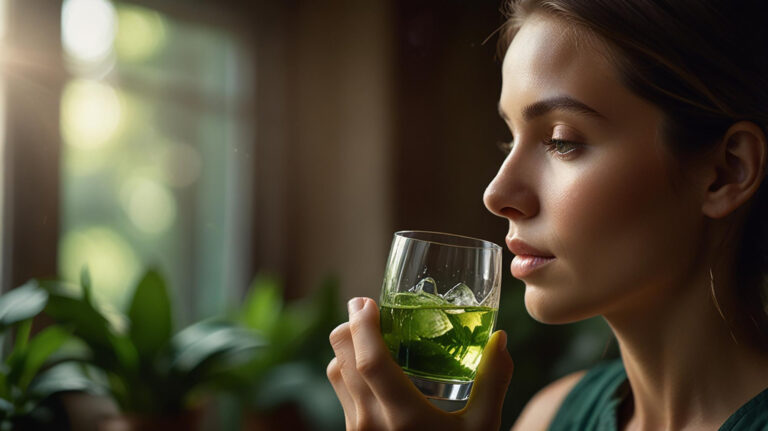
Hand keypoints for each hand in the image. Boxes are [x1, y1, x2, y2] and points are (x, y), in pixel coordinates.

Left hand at [327, 297, 513, 430]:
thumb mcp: (483, 428)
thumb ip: (493, 382)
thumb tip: (501, 339)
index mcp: (402, 417)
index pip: (369, 363)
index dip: (362, 327)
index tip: (366, 301)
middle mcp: (371, 423)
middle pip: (341, 360)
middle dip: (348, 326)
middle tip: (366, 307)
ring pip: (335, 374)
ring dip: (346, 348)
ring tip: (369, 332)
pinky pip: (340, 392)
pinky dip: (348, 368)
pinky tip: (371, 365)